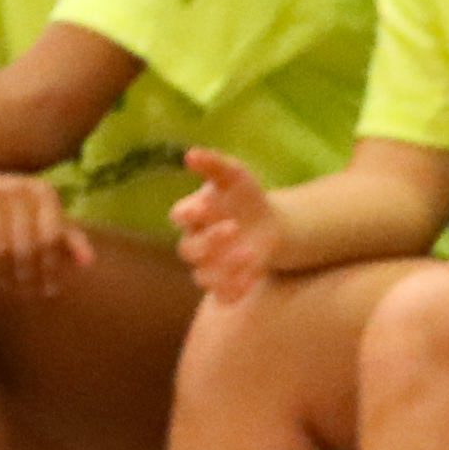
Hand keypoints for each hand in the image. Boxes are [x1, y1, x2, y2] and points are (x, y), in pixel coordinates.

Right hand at [0, 169, 91, 300]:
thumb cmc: (13, 219)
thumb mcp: (44, 227)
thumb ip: (69, 242)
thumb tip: (88, 262)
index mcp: (43, 191)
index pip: (50, 238)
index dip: (51, 269)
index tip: (49, 291)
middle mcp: (16, 184)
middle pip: (25, 246)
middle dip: (27, 276)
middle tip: (25, 294)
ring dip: (1, 271)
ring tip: (4, 284)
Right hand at [167, 146, 282, 304]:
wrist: (269, 224)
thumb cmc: (245, 196)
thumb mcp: (233, 175)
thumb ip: (212, 164)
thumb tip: (190, 155)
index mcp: (190, 215)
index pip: (179, 217)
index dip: (190, 214)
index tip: (208, 205)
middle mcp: (194, 242)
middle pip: (189, 250)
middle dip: (210, 241)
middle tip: (234, 227)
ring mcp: (208, 265)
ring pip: (202, 276)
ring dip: (224, 268)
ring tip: (250, 254)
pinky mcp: (226, 283)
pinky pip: (222, 295)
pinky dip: (234, 290)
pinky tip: (253, 278)